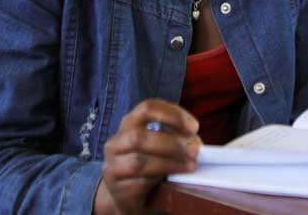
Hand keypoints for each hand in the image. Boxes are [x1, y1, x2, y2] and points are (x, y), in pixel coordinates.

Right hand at [95, 100, 199, 214]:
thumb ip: (174, 139)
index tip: (194, 127)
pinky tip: (174, 181)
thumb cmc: (148, 167)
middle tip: (194, 150)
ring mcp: (113, 167)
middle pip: (139, 136)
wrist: (126, 198)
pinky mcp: (118, 190)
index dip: (172, 114)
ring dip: (169, 163)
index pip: (147, 108)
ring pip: (138, 161)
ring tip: (190, 166)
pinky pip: (138, 183)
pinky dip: (160, 181)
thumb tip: (194, 142)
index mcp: (129, 125)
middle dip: (172, 143)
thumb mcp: (160, 147)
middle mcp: (116, 143)